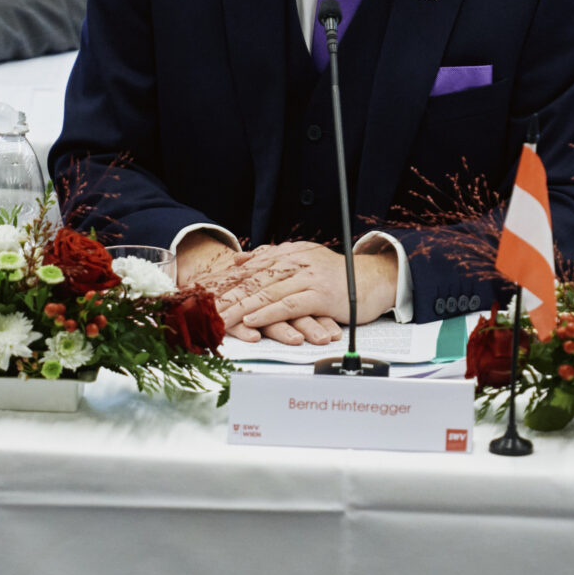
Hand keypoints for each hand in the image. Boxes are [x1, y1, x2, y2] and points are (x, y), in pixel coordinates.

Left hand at [217, 240, 395, 339]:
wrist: (374, 279)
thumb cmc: (337, 275)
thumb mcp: (302, 259)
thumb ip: (271, 258)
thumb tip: (238, 259)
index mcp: (287, 254)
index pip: (248, 268)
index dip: (223, 282)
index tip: (200, 294)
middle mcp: (295, 262)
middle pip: (252, 280)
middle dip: (224, 296)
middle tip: (200, 310)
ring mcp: (307, 278)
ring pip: (265, 293)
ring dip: (239, 308)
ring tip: (218, 319)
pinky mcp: (320, 295)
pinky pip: (289, 305)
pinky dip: (268, 312)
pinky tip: (251, 320)